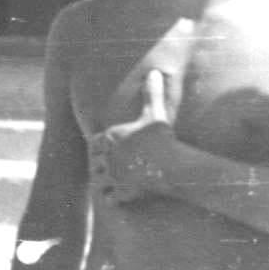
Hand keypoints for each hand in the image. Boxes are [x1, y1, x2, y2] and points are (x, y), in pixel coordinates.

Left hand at [89, 69, 175, 203]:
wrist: (176, 163)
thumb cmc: (165, 138)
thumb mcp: (156, 114)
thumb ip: (151, 93)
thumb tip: (154, 72)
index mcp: (109, 137)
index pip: (92, 144)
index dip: (101, 149)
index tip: (114, 152)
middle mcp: (106, 155)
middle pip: (94, 163)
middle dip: (102, 166)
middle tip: (117, 168)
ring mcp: (112, 174)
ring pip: (98, 181)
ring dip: (105, 182)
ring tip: (119, 181)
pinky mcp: (120, 191)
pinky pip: (108, 198)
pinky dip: (113, 198)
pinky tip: (123, 194)